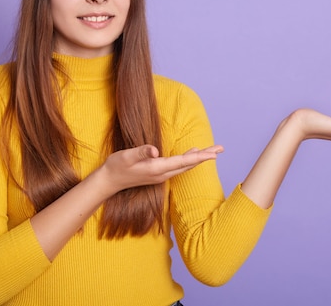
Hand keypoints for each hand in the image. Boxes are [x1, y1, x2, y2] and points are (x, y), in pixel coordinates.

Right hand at [101, 144, 223, 192]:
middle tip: (221, 148)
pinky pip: (179, 166)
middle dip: (205, 156)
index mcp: (157, 168)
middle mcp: (163, 173)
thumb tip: (155, 150)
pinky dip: (189, 159)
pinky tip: (193, 154)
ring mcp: (161, 175)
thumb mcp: (126, 156)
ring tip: (212, 151)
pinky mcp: (158, 173)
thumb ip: (141, 152)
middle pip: (189, 164)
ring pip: (185, 165)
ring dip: (199, 158)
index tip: (213, 154)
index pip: (183, 161)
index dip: (199, 157)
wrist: (109, 181)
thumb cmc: (116, 166)